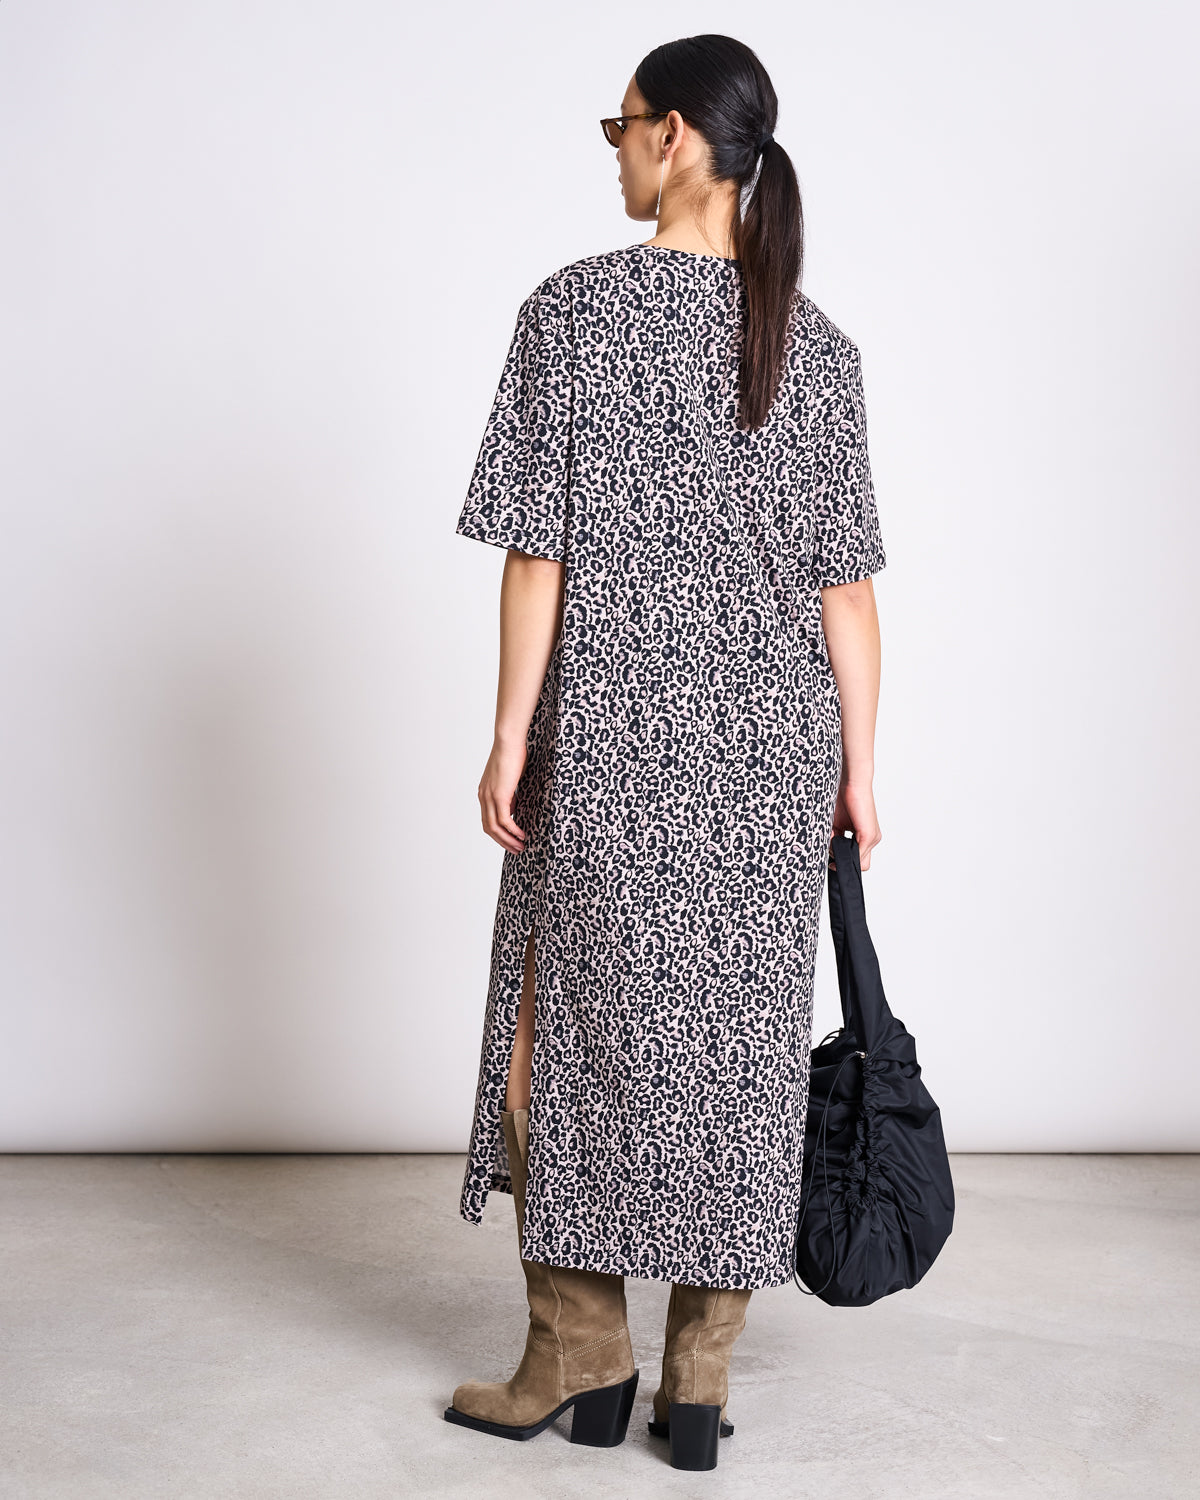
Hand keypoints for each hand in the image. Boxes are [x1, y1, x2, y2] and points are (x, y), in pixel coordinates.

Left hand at [477, 738, 527, 852]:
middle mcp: (483, 797)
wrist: (508, 741)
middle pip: (488, 828)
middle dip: (502, 841)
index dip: (498, 833)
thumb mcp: (509, 778)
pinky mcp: (499, 795)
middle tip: (516, 849)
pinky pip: (504, 820)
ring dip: (508, 840)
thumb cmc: (512, 754)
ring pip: (495, 827)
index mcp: (484, 793)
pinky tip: (522, 834)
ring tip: (520, 846)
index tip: (510, 840)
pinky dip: (513, 830)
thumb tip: (514, 807)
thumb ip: (509, 794)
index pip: (487, 820)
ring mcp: (489, 797)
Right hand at [831, 776, 880, 870]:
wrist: (850, 781)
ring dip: (841, 854)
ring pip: (859, 862)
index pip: (858, 858)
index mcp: (864, 836)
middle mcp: (872, 839)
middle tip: (831, 849)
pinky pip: (858, 855)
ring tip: (832, 837)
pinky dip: (844, 853)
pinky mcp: (869, 835)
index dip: (844, 861)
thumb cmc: (842, 798)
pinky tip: (835, 840)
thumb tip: (830, 854)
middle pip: (860, 864)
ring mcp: (873, 838)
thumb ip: (835, 840)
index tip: (831, 859)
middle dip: (843, 860)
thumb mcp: (836, 825)